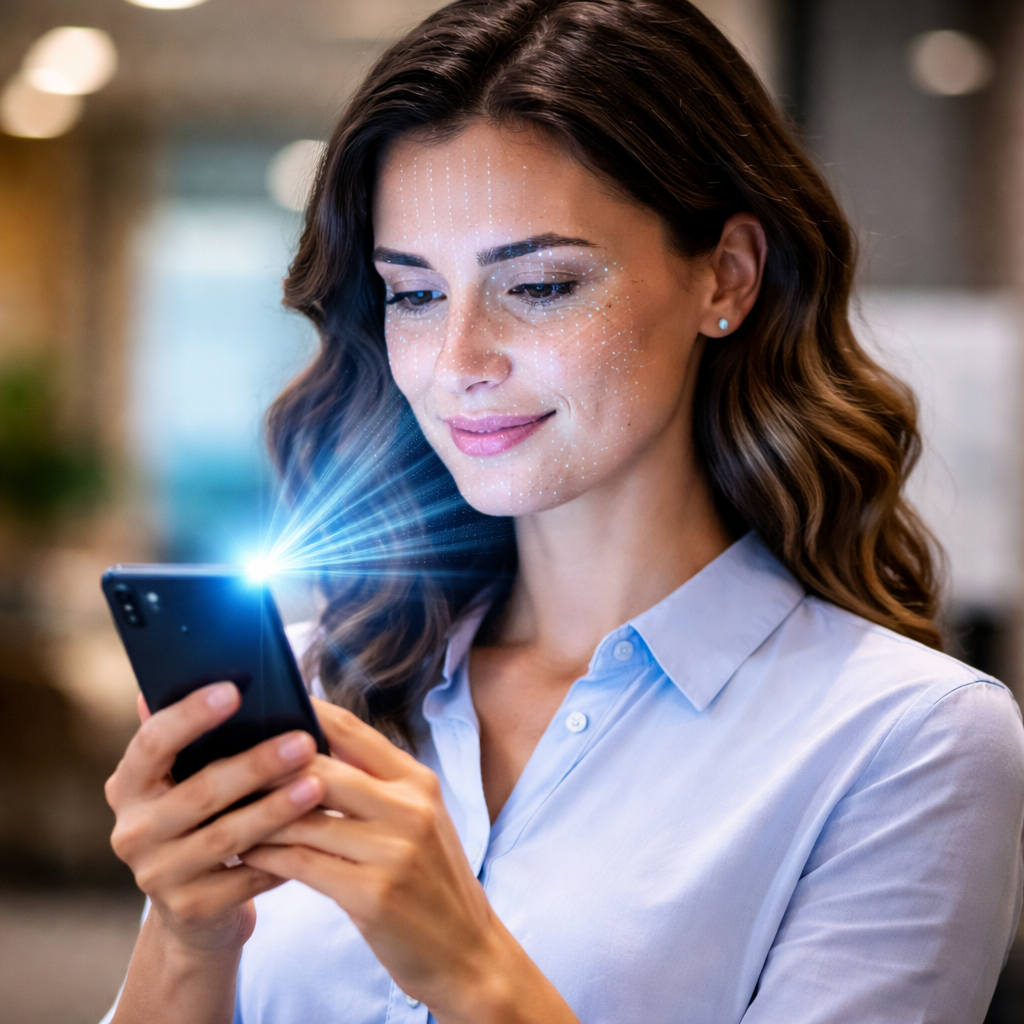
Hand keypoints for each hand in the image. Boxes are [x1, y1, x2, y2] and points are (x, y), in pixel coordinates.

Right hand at [105, 682, 324, 954]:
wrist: (197, 909)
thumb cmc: (203, 819)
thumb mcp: (188, 778)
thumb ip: (197, 736)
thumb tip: (216, 668)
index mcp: (128, 785)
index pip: (152, 743)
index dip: (190, 715)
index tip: (234, 690)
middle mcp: (132, 831)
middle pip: (199, 793)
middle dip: (256, 765)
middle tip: (303, 742)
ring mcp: (156, 875)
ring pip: (226, 837)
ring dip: (276, 810)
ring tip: (318, 785)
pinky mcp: (190, 910)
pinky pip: (246, 879)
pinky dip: (283, 856)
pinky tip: (317, 836)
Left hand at [242, 700, 579, 1023]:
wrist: (466, 950)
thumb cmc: (430, 881)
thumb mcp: (417, 820)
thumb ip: (374, 784)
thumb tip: (311, 749)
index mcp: (418, 782)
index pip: (353, 731)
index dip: (305, 712)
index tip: (266, 702)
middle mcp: (410, 808)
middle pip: (320, 770)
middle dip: (268, 767)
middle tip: (225, 761)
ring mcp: (393, 851)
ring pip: (304, 819)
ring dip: (258, 815)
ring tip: (222, 809)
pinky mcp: (372, 894)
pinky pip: (302, 864)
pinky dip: (268, 857)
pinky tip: (245, 853)